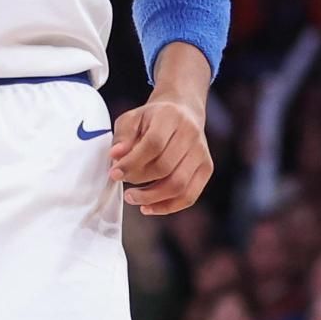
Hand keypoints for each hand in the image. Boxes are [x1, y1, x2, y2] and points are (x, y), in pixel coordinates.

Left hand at [109, 94, 213, 215]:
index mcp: (171, 117)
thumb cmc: (154, 118)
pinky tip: (149, 207)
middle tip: (123, 184)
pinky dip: (168, 206)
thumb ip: (122, 136)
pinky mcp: (206, 168)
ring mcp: (201, 152)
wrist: (183, 112)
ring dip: (152, 198)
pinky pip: (189, 196)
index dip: (132, 162)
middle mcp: (190, 134)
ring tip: (133, 198)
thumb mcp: (133, 118)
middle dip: (139, 180)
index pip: (153, 144)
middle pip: (165, 167)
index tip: (115, 173)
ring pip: (178, 185)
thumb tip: (116, 156)